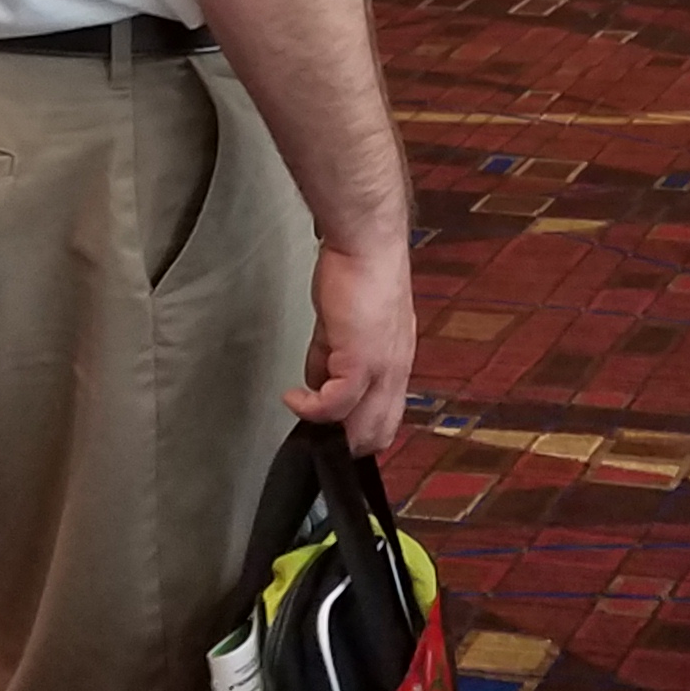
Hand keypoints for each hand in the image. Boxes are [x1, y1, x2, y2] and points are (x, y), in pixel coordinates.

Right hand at [290, 237, 416, 452]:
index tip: (328, 431)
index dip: (355, 432)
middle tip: (314, 436)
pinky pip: (334, 405)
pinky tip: (293, 396)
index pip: (384, 418)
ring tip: (302, 415)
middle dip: (343, 444)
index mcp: (394, 363)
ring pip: (363, 429)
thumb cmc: (358, 273)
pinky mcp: (362, 361)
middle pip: (378, 433)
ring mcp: (383, 370)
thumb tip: (316, 382)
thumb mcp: (344, 327)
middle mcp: (395, 371)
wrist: (366, 246)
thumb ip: (331, 359)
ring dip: (327, 432)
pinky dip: (309, 409)